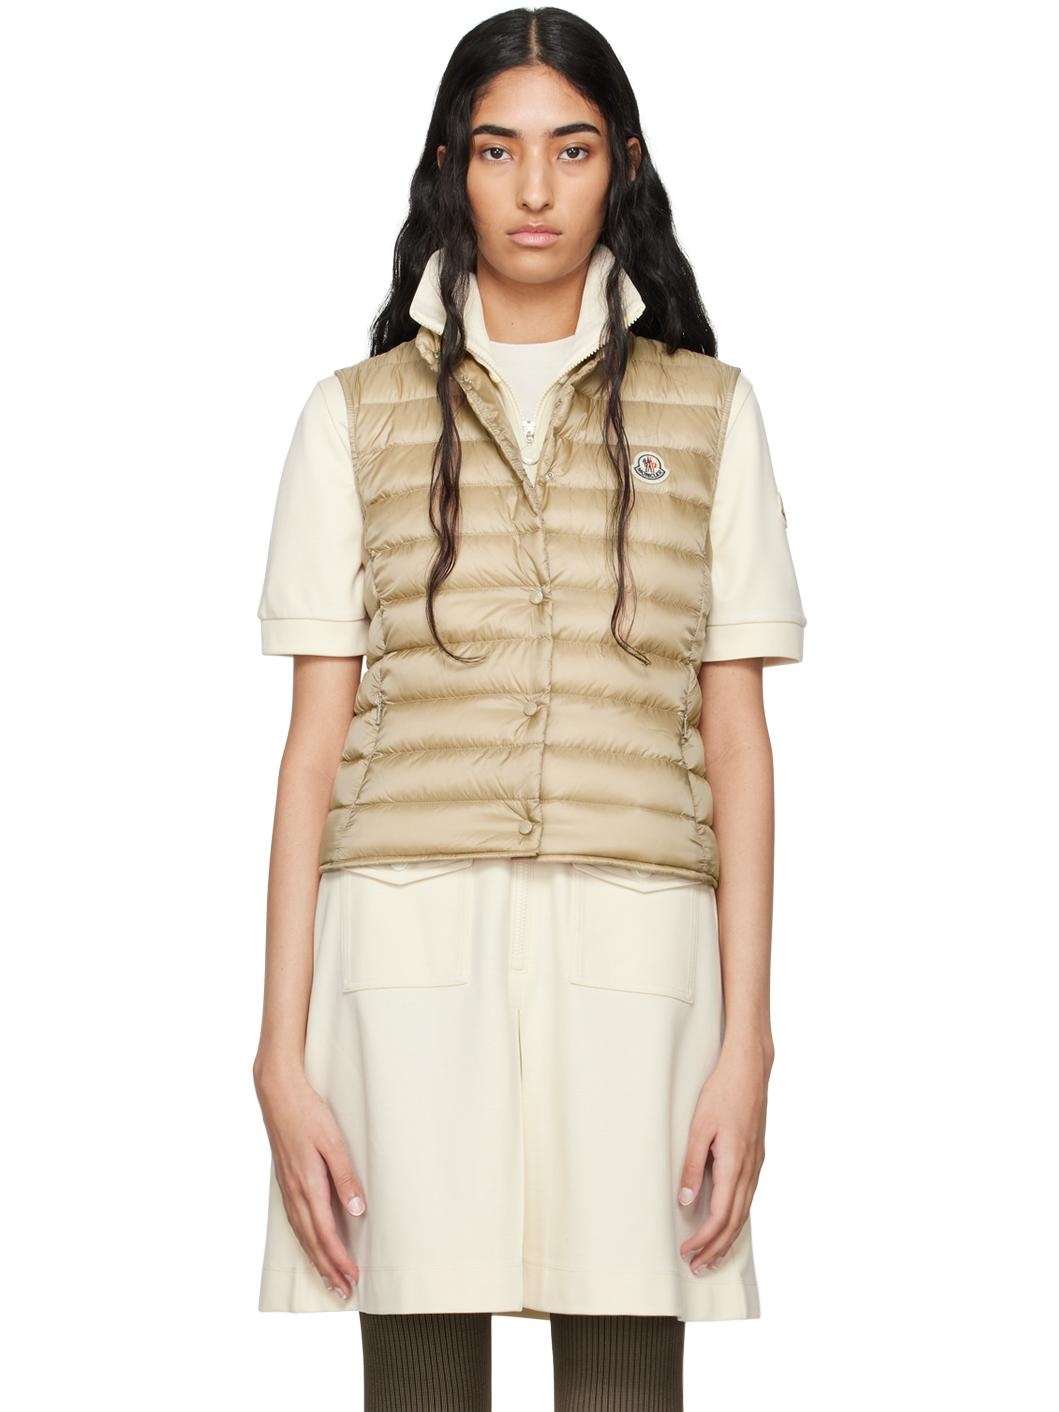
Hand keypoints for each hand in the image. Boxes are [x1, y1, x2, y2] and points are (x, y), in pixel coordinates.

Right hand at [255, 1067, 365, 1297]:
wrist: (277, 1092)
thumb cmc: (308, 1112)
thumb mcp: (333, 1141)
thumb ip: (345, 1176)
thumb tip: (357, 1210)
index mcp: (308, 1184)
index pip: (325, 1232)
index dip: (339, 1259)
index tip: (353, 1279)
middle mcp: (295, 1191)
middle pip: (312, 1240)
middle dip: (328, 1269)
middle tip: (344, 1292)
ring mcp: (287, 1187)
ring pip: (301, 1234)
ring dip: (316, 1259)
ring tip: (329, 1280)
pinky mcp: (285, 1180)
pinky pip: (295, 1221)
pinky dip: (304, 1240)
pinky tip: (310, 1245)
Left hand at [676, 1043, 769, 1273]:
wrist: (750, 1069)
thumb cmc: (722, 1093)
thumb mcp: (699, 1127)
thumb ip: (692, 1165)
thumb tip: (686, 1201)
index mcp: (734, 1164)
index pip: (720, 1215)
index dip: (704, 1239)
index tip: (686, 1252)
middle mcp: (750, 1169)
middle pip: (735, 1221)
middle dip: (716, 1248)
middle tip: (698, 1268)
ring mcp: (756, 1164)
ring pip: (744, 1212)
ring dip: (728, 1237)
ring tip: (713, 1257)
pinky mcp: (757, 1157)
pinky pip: (749, 1197)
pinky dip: (738, 1218)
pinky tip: (729, 1223)